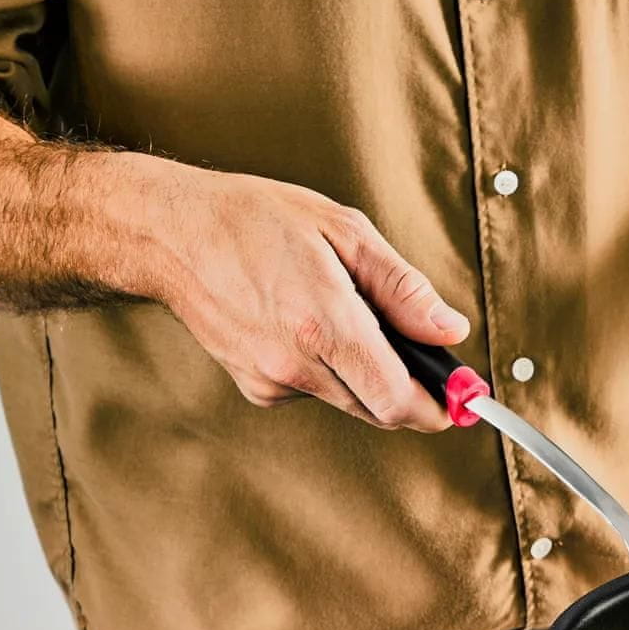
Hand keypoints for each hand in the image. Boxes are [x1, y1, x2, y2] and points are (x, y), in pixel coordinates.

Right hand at [137, 164, 468, 430]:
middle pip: (380, 409)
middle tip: (416, 350)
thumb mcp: (344, 233)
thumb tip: (450, 330)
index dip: (437, 407)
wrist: (169, 233)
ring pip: (350, 401)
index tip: (460, 399)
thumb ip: (403, 289)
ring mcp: (271, 380)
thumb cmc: (253, 220)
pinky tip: (304, 326)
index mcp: (323, 325)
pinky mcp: (254, 387)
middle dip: (408, 388)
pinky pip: (315, 392)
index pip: (398, 401)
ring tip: (343, 316)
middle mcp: (295, 364)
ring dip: (365, 374)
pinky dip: (328, 369)